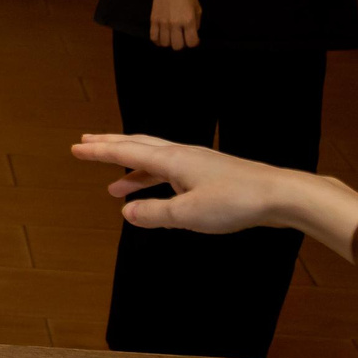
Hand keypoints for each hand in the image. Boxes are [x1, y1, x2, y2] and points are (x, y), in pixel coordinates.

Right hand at [70, 133, 357, 252]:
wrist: (281, 195)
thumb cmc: (237, 201)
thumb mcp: (188, 213)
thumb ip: (154, 212)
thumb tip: (126, 211)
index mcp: (172, 160)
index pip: (126, 152)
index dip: (99, 151)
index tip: (76, 148)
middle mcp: (182, 155)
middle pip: (139, 146)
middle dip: (111, 146)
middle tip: (86, 144)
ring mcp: (198, 163)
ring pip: (155, 160)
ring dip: (132, 170)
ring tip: (115, 186)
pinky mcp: (211, 174)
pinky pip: (172, 172)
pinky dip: (155, 179)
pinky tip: (156, 192)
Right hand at [149, 0, 201, 49]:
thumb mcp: (197, 7)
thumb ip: (196, 23)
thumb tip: (192, 34)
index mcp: (188, 20)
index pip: (191, 42)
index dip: (194, 42)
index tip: (193, 38)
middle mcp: (175, 23)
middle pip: (177, 46)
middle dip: (181, 44)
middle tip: (181, 37)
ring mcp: (163, 23)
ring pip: (165, 43)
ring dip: (169, 42)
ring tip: (171, 36)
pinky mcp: (153, 20)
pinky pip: (153, 38)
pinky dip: (158, 41)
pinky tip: (162, 37)